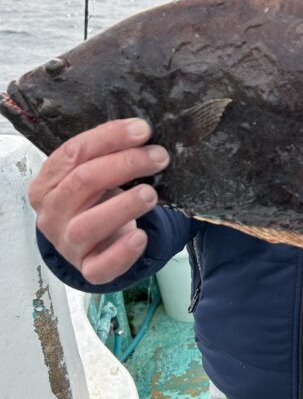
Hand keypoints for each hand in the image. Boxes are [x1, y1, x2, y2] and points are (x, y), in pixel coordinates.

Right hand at [28, 119, 169, 284]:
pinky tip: (141, 237)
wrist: (93, 241)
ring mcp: (68, 244)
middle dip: (125, 164)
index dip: (110, 138)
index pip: (74, 153)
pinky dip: (122, 252)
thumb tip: (143, 133)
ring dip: (123, 205)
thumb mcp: (94, 175)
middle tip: (159, 157)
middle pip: (83, 182)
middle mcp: (52, 214)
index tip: (143, 130)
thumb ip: (108, 155)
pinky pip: (102, 266)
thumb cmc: (95, 200)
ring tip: (150, 194)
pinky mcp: (88, 268)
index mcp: (47, 184)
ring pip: (88, 224)